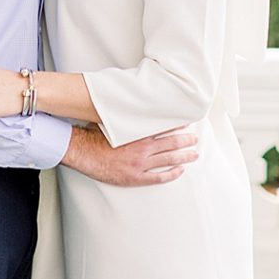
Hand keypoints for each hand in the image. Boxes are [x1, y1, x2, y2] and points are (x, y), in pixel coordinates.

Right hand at [63, 124, 198, 186]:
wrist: (83, 153)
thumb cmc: (95, 135)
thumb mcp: (111, 120)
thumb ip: (124, 115)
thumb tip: (128, 101)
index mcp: (138, 133)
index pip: (164, 127)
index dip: (177, 125)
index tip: (188, 123)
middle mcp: (143, 148)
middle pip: (171, 144)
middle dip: (185, 141)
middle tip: (195, 139)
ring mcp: (140, 163)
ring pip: (169, 160)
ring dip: (184, 156)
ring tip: (195, 154)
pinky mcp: (135, 177)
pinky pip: (159, 177)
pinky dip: (171, 174)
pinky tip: (180, 171)